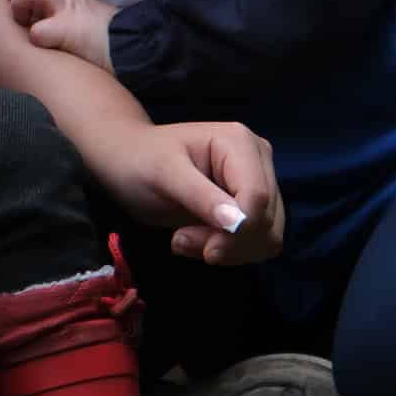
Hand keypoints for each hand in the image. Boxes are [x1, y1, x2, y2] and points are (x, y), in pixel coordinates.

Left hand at [8, 0, 116, 72]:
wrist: (135, 53)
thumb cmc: (104, 42)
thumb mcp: (82, 17)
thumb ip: (61, 11)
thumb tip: (34, 19)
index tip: (27, 8)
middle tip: (22, 14)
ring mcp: (69, 11)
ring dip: (22, 5)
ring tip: (29, 24)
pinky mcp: (70, 32)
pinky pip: (40, 31)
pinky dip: (38, 39)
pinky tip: (46, 47)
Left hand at [101, 120, 283, 267]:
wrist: (127, 161)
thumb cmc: (139, 160)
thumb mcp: (163, 175)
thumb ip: (200, 197)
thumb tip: (237, 222)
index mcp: (239, 143)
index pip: (258, 197)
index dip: (238, 232)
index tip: (206, 251)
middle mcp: (258, 160)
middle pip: (266, 221)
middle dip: (227, 242)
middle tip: (181, 241)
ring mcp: (259, 184)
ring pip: (267, 237)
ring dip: (228, 251)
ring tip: (184, 239)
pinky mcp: (253, 208)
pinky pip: (258, 243)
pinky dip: (231, 252)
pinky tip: (198, 242)